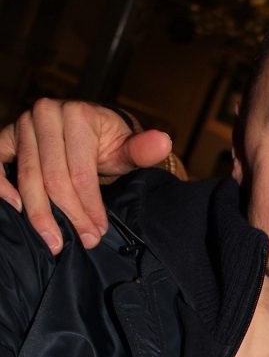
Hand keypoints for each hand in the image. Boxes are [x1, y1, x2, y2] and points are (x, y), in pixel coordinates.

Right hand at [0, 98, 171, 253]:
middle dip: (69, 215)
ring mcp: (22, 125)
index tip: (98, 233)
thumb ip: (143, 150)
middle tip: (82, 242)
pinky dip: (1, 186)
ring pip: (27, 177)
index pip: (81, 172)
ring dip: (39, 214)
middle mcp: (46, 114)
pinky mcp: (6, 138)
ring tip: (52, 242)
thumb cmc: (107, 144)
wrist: (85, 131)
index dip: (89, 207)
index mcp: (77, 115)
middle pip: (53, 178)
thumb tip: (163, 142)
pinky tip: (14, 208)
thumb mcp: (127, 149)